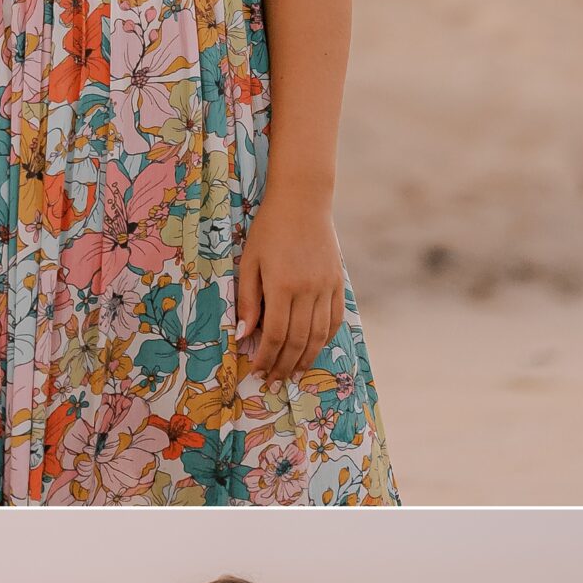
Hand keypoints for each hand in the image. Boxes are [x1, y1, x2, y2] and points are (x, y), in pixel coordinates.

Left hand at [236, 193, 345, 376]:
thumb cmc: (269, 229)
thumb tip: (245, 335)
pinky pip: (335, 319)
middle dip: (284, 365)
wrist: (303, 201)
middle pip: (298, 340)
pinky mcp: (338, 282)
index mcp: (282, 285)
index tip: (257, 371)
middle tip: (273, 381)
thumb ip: (247, 299)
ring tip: (293, 373)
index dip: (267, 358)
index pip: (276, 335)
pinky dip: (325, 338)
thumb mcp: (249, 261)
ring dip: (306, 358)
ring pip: (319, 335)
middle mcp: (308, 290)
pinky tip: (314, 349)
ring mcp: (326, 287)